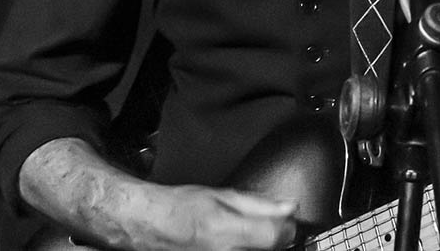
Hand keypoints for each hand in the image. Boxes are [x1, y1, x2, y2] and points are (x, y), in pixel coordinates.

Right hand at [128, 184, 297, 249]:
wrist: (150, 224)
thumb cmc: (179, 208)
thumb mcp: (222, 195)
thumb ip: (260, 203)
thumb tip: (289, 206)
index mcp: (227, 231)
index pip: (277, 236)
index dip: (286, 226)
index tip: (284, 220)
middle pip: (271, 250)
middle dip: (270, 238)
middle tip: (257, 228)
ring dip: (256, 246)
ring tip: (241, 236)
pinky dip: (243, 250)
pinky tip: (232, 244)